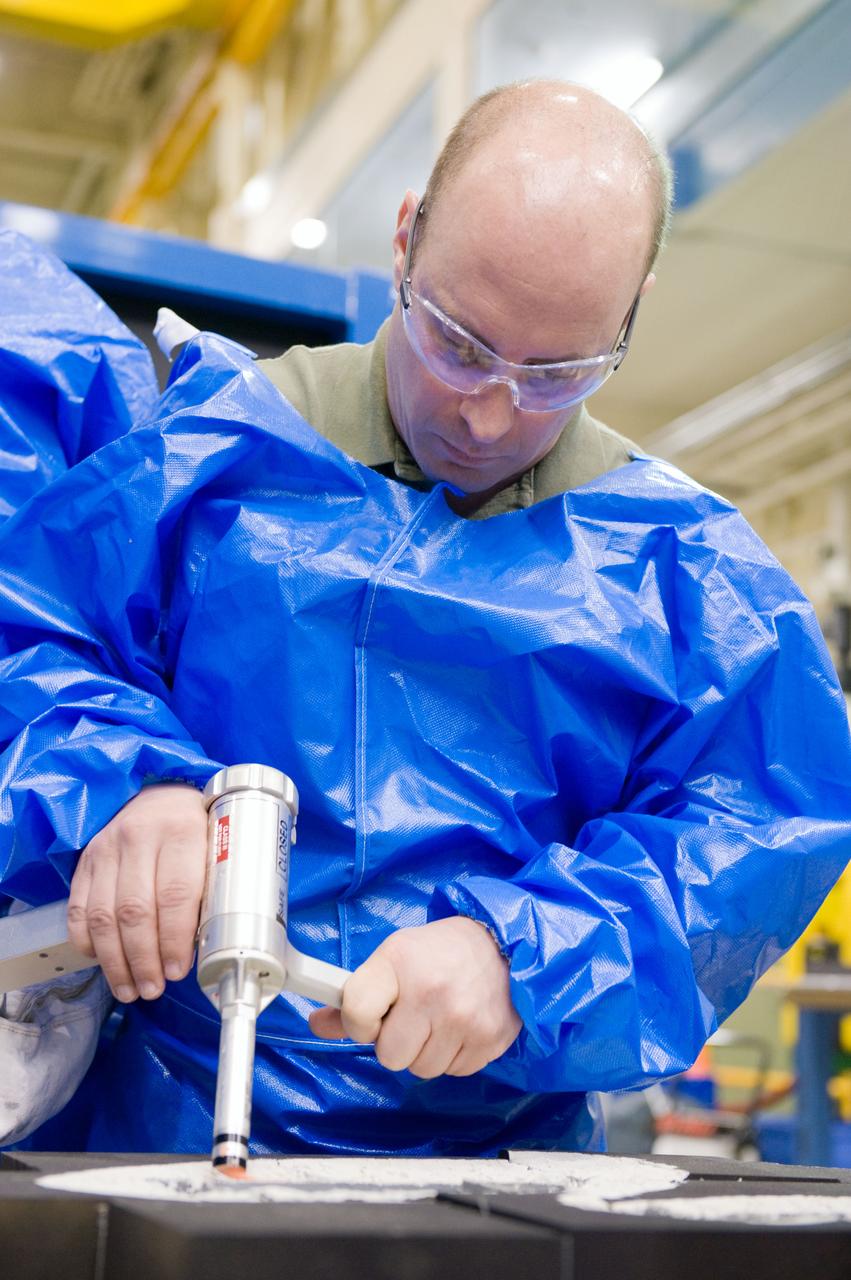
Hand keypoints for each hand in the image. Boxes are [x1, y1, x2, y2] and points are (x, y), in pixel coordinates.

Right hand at [67, 784, 206, 1002]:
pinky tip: (102, 962)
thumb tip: (212, 942)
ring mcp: (107, 848)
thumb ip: (214, 884)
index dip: (175, 939)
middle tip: (153, 988)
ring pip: (103, 915)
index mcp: (182, 830)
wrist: (160, 791)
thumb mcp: (219, 843)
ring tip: (129, 988)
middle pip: (135, 911)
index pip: (175, 894)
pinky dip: (87, 942)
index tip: (179, 970)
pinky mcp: (86, 860)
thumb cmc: (198, 825)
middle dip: (143, 959)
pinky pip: (78, 908)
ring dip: (115, 961)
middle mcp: (139, 836)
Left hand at [309, 916, 520, 1077]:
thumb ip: (354, 996)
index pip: (357, 1013)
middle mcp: (431, 992)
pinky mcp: (490, 1040)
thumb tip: (316, 1024)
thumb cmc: (438, 952)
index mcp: (399, 962)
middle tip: (411, 1019)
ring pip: (422, 1070)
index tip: (373, 1015)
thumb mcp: (392, 959)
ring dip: (425, 1052)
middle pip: (389, 1056)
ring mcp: (464, 1019)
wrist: (501, 943)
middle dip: (396, 1043)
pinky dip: (452, 1056)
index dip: (360, 1022)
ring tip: (438, 1020)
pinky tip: (460, 1027)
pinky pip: (454, 1072)